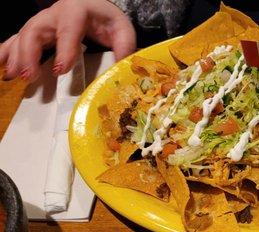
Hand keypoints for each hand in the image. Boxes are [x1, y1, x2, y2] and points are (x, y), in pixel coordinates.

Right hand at [0, 0, 135, 81]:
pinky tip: (3, 67)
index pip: (68, 29)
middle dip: (30, 53)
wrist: (94, 7)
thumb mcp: (121, 29)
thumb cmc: (107, 20)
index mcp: (77, 10)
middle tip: (29, 76)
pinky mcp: (38, 31)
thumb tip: (123, 68)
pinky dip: (8, 52)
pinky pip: (18, 39)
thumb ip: (124, 47)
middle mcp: (55, 13)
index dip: (63, 49)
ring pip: (23, 34)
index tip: (59, 70)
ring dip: (16, 55)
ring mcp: (43, 22)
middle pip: (35, 29)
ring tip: (14, 75)